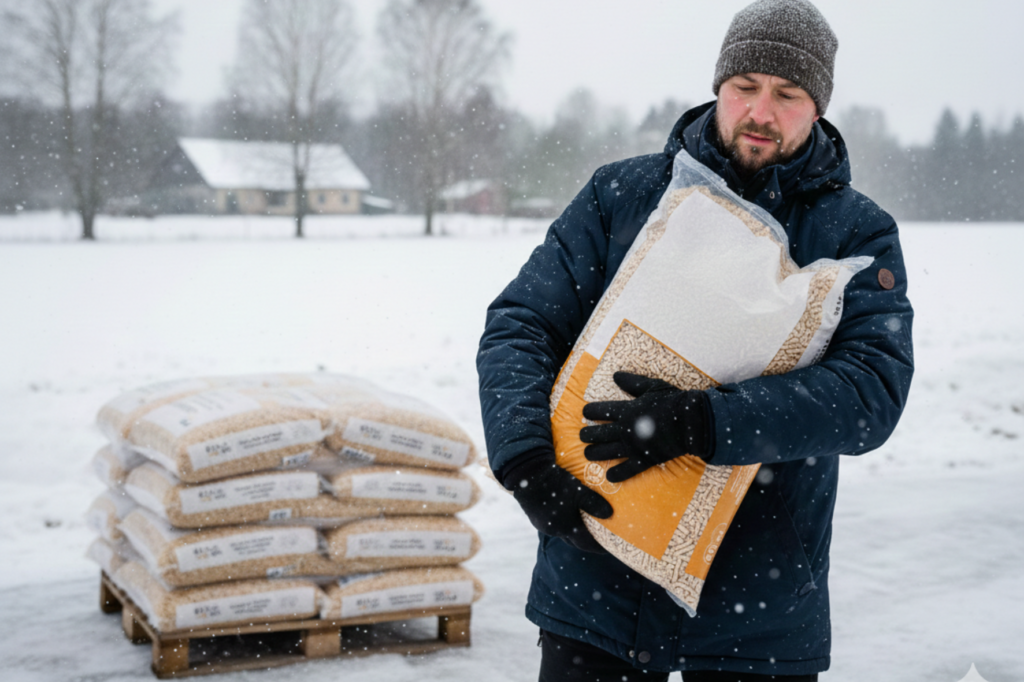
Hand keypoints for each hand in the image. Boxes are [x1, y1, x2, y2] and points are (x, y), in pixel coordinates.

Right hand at [502, 450, 612, 553]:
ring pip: (562, 532)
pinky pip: (552, 523)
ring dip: (573, 531)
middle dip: (586, 541)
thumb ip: (593, 503)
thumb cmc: (554, 483)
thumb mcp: (577, 491)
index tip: (609, 548)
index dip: (598, 547)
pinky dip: (563, 522)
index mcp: (565, 527)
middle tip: (599, 539)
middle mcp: (553, 530)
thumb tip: (609, 514)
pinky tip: (566, 513)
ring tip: (584, 525)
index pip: (586, 544)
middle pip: (574, 541)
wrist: (526, 473)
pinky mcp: (535, 515)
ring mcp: (542, 523)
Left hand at [580, 372, 712, 482]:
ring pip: (607, 452)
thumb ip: (632, 382)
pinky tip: (609, 477)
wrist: (691, 421)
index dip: (590, 411)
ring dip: (594, 453)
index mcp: (626, 410)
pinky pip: (628, 470)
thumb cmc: (672, 401)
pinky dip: (618, 474)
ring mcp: (633, 447)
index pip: (601, 411)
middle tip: (582, 436)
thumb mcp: (651, 386)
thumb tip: (615, 375)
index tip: (585, 412)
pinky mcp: (645, 460)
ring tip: (586, 454)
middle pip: (599, 433)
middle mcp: (625, 430)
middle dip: (588, 435)